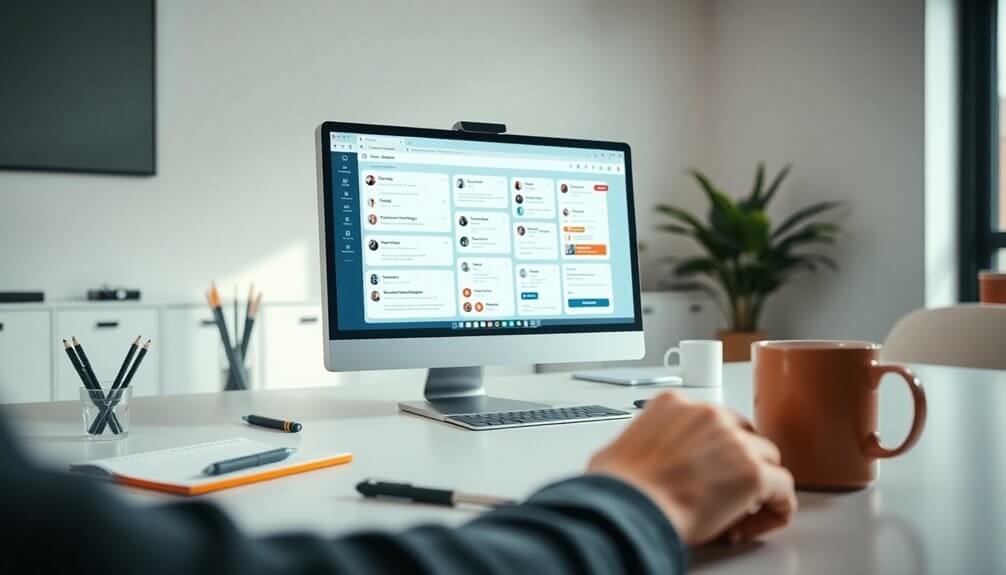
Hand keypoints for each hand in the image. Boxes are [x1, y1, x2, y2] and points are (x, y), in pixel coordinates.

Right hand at [587, 391, 796, 544]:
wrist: (628, 506)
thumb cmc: (618, 487)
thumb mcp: (620, 446)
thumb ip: (643, 442)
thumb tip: (639, 461)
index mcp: (673, 403)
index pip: (711, 420)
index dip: (712, 451)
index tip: (705, 472)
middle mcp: (708, 414)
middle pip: (744, 435)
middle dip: (739, 463)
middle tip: (725, 492)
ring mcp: (734, 441)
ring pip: (768, 460)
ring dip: (758, 486)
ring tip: (737, 513)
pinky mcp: (753, 472)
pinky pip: (784, 489)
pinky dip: (774, 510)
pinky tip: (757, 524)